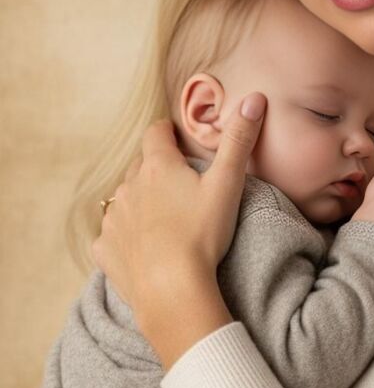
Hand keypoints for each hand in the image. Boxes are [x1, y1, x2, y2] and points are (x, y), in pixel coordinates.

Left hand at [92, 95, 266, 361]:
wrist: (171, 290)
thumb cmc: (202, 235)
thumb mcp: (228, 184)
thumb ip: (240, 141)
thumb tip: (255, 97)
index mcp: (158, 166)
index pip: (156, 134)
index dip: (167, 134)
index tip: (178, 141)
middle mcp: (128, 186)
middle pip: (139, 167)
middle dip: (155, 170)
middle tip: (179, 187)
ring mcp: (113, 218)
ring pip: (124, 200)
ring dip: (139, 203)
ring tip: (163, 222)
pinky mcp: (104, 248)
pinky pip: (112, 235)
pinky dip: (125, 237)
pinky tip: (143, 250)